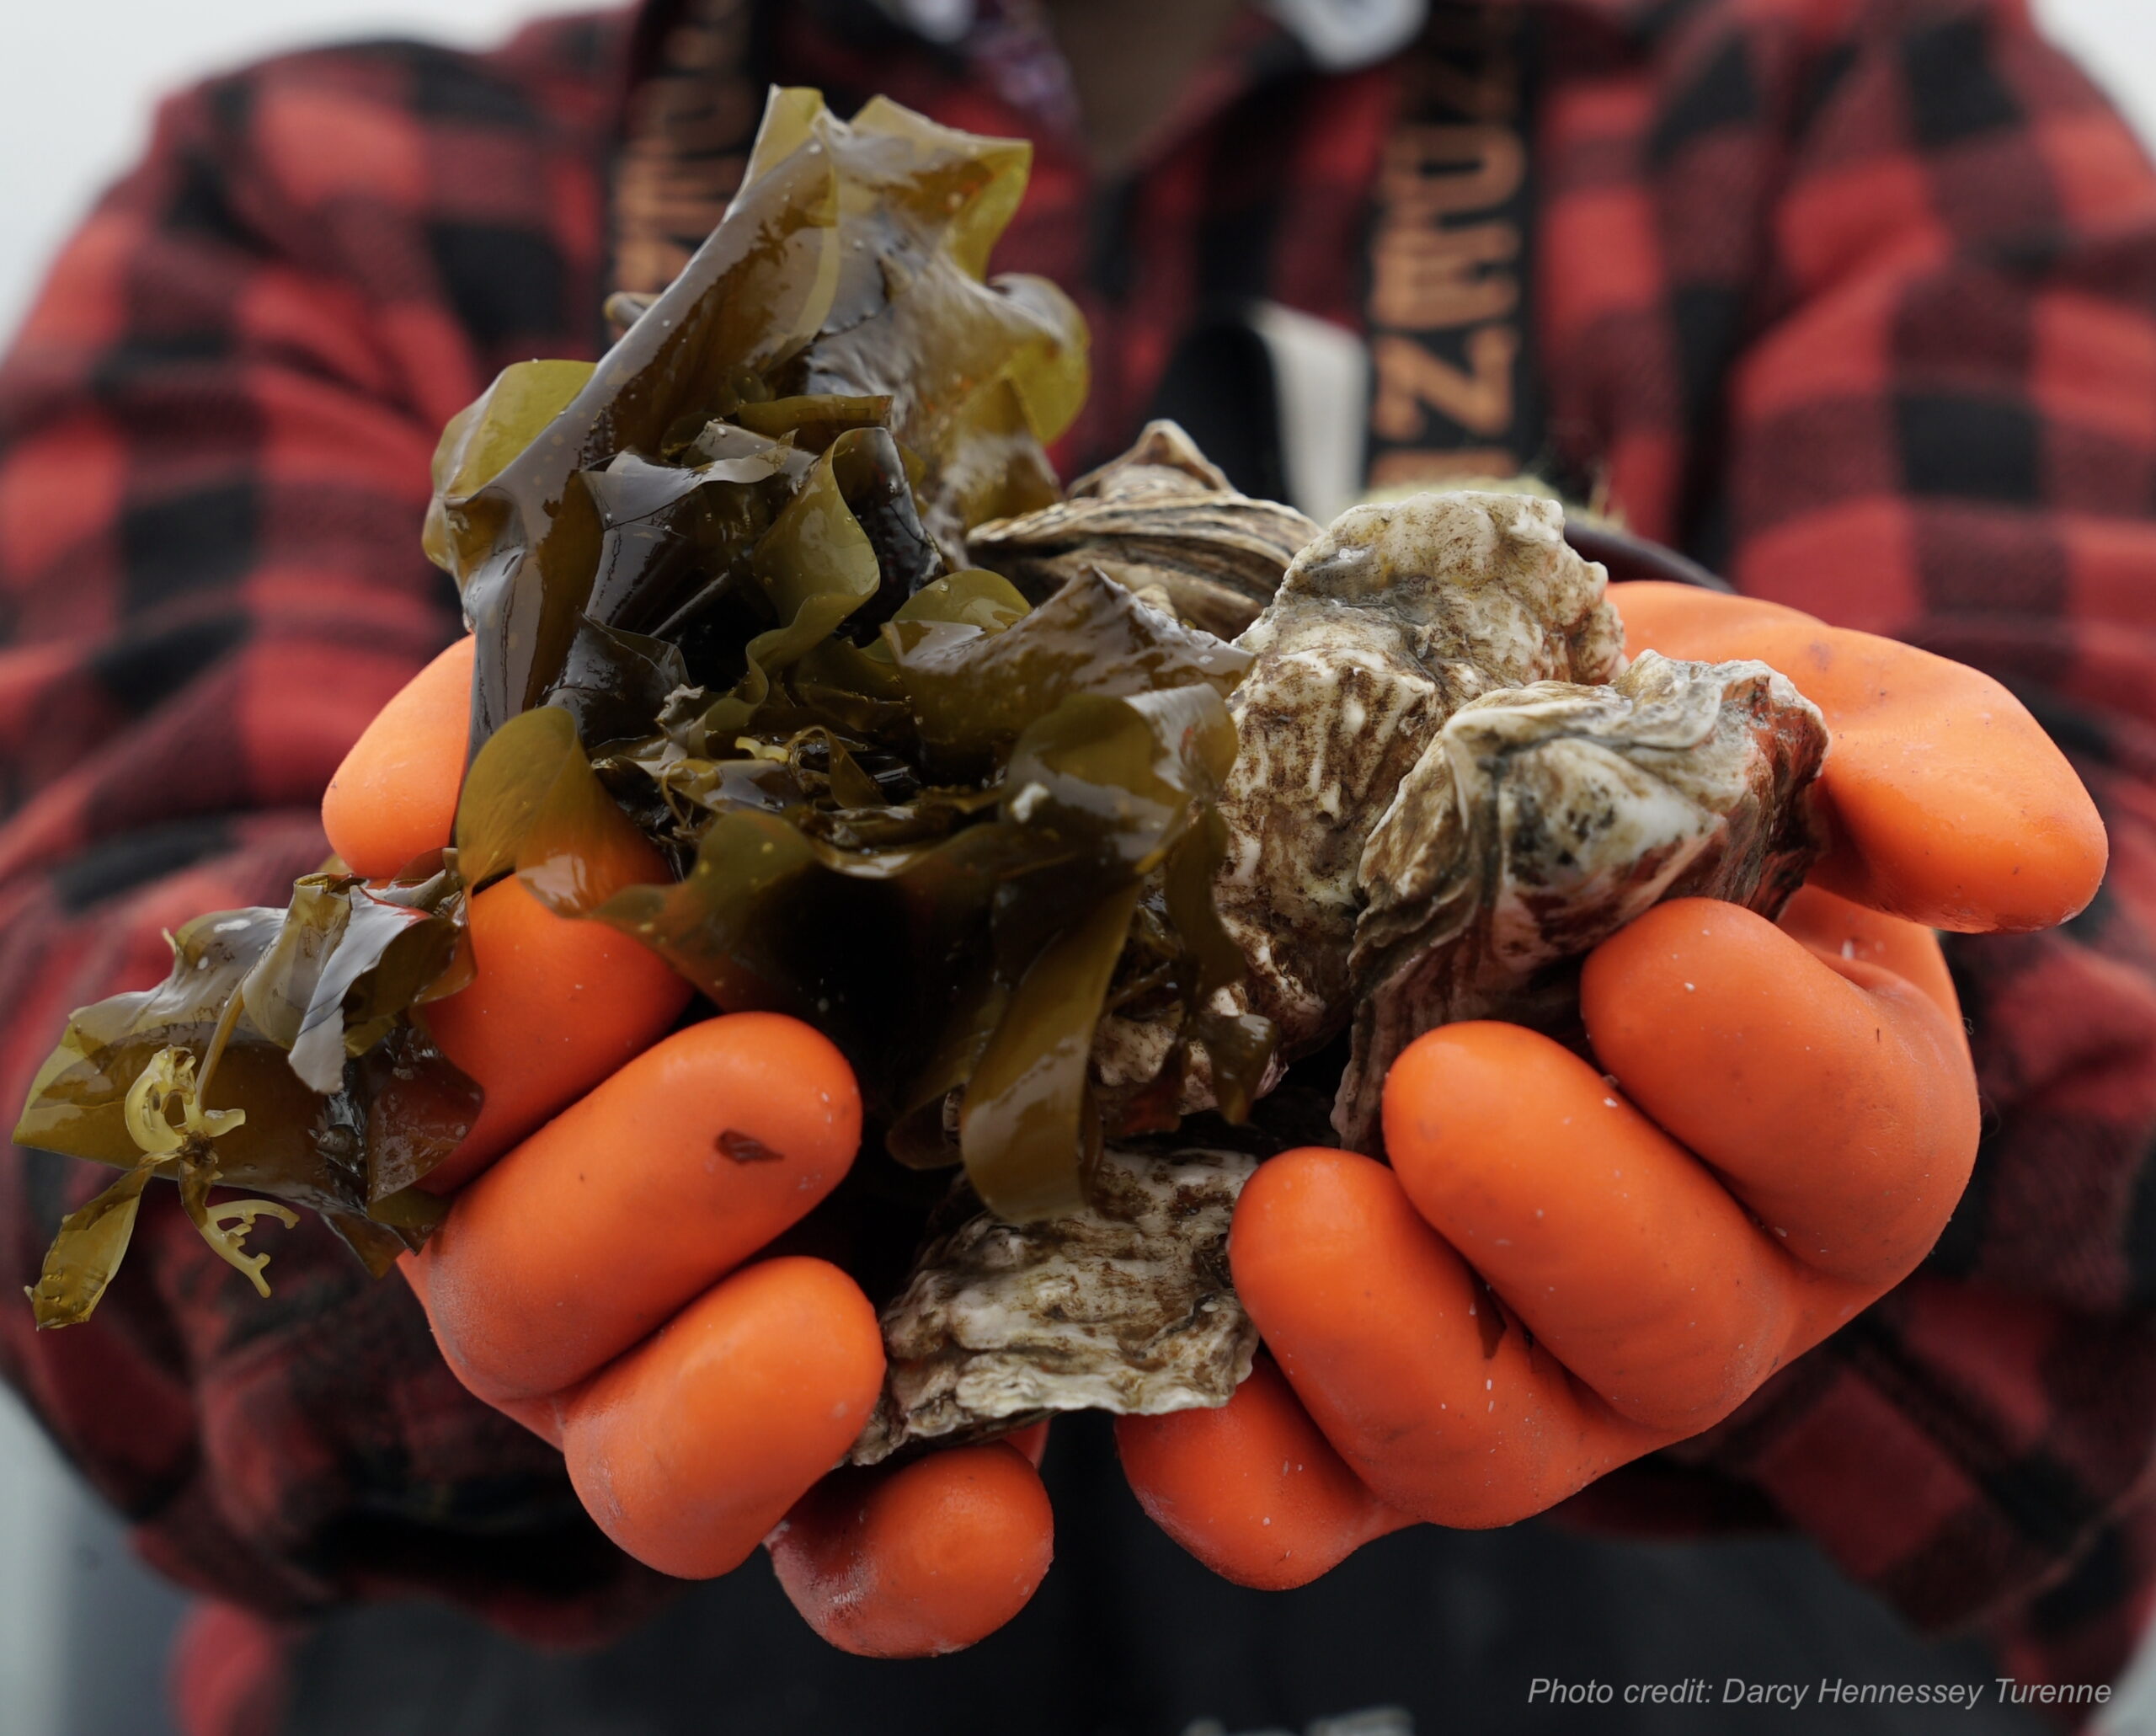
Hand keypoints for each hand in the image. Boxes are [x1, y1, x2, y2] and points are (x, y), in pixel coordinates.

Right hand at [324, 638, 1053, 1654]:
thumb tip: (389, 819)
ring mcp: (717, 1361)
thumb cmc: (820, 766)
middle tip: (793, 1082)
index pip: (435, 1071)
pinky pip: (855, 1566)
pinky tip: (993, 1520)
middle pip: (519, 1286)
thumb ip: (521, 722)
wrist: (1017, 845)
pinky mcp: (878, 1462)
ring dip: (713, 1403)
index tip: (591, 912)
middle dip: (626, 1191)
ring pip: (642, 1458)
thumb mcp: (688, 687)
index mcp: (510, 1063)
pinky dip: (908, 1564)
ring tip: (835, 1327)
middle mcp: (580, 1236)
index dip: (493, 1012)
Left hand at [1118, 581, 2107, 1587]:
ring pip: (1487, 1444)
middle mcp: (1689, 1283)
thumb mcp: (1791, 718)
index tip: (1655, 956)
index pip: (1858, 1146)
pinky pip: (1304, 1501)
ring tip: (1289, 1211)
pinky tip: (1168, 1401)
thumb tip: (2011, 861)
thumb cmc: (1641, 769)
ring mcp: (1514, 1365)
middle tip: (1443, 1083)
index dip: (1772, 1075)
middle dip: (1567, 1218)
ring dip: (1388, 1350)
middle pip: (1674, 1328)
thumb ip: (1917, 771)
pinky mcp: (1343, 1404)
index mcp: (1831, 1129)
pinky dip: (1236, 1474)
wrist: (1440, 813)